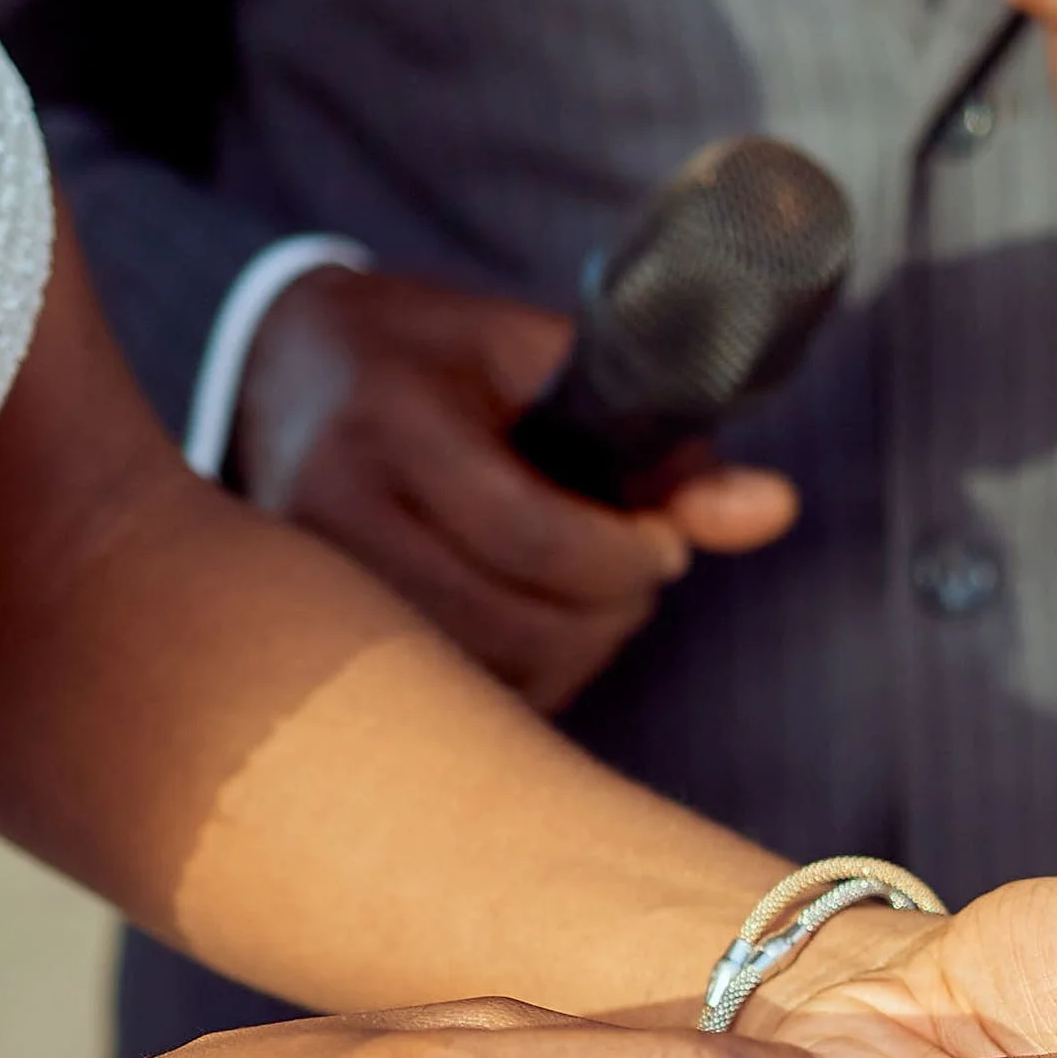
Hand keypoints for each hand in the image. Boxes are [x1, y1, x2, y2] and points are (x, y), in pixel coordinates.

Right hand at [235, 263, 798, 713]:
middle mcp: (332, 514)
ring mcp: (318, 591)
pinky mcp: (323, 640)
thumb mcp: (537, 357)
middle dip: (611, 608)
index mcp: (387, 420)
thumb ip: (655, 433)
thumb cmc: (434, 357)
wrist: (281, 374)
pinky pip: (457, 701)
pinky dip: (529, 679)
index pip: (531, 534)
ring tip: (594, 594)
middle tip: (640, 567)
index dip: (625, 554)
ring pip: (490, 677)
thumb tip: (775, 508)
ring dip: (577, 649)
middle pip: (515, 623)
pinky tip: (542, 626)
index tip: (664, 542)